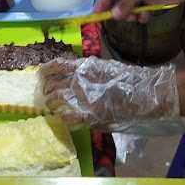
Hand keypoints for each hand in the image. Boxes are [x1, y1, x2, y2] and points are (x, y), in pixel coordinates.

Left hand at [40, 57, 178, 131]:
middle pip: (52, 83)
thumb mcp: (104, 68)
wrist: (145, 92)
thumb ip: (87, 72)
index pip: (56, 65)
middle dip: (45, 90)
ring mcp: (85, 96)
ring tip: (50, 107)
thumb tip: (72, 74)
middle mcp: (80, 78)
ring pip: (56, 99)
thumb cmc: (127, 80)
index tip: (39, 74)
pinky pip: (70, 117)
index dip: (44, 70)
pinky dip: (64, 118)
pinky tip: (62, 119)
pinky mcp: (91, 114)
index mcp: (84, 66)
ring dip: (51, 103)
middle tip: (44, 95)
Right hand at [95, 0, 184, 21]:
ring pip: (129, 8)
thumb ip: (125, 3)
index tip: (95, 14)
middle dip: (120, 10)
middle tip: (122, 17)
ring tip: (138, 15)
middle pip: (118, 1)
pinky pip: (141, 12)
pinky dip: (143, 15)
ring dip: (132, 14)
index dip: (102, 2)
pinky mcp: (151, 1)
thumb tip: (114, 15)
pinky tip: (148, 14)